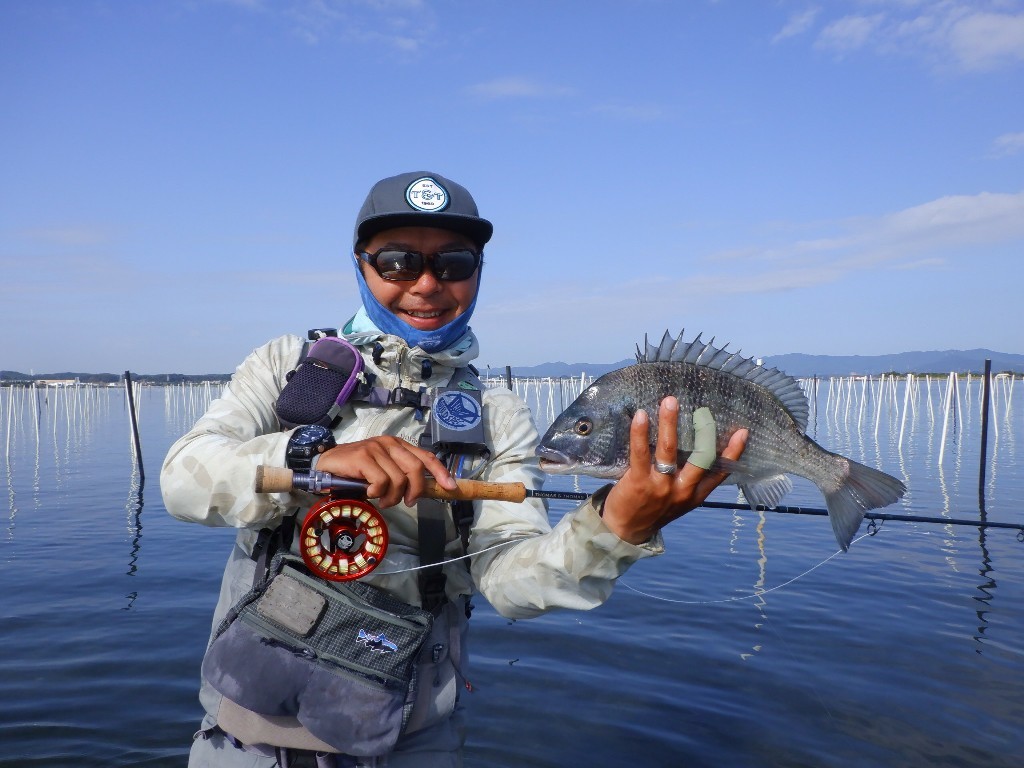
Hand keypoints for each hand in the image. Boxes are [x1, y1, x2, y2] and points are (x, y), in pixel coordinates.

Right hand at [313, 436, 457, 508]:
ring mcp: (376, 448)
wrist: (327, 466)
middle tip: (407, 502)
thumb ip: (402, 476)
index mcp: (398, 445)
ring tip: (382, 500)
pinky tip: (369, 492)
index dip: (440, 472)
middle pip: (416, 469)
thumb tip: (422, 492)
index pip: (426, 456)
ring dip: (392, 497)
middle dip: (415, 491)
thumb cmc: (357, 472)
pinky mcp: (363, 456)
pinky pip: (381, 482)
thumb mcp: (384, 472)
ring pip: (399, 479)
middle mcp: (390, 443)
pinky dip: (377, 493)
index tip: (451, 487)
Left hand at [601, 397, 747, 544]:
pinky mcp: (639, 482)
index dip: (733, 453)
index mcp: (695, 495)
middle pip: (699, 458)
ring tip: (670, 401)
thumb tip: (694, 446)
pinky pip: (641, 453)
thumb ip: (688, 480)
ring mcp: (661, 486)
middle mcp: (682, 490)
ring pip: (669, 450)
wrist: (625, 531)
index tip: (743, 432)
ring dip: (670, 423)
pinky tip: (641, 416)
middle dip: (704, 432)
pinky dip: (640, 433)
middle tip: (705, 410)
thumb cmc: (652, 509)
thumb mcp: (679, 502)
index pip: (719, 473)